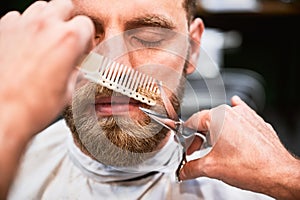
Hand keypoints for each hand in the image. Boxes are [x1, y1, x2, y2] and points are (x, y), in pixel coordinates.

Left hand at [0, 0, 93, 136]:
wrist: (2, 114)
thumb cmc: (33, 106)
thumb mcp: (68, 91)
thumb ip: (76, 72)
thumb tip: (77, 70)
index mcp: (68, 40)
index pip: (86, 24)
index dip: (87, 38)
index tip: (83, 50)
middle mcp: (45, 27)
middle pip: (64, 6)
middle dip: (69, 21)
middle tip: (68, 39)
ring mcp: (22, 26)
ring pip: (41, 8)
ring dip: (48, 20)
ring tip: (48, 39)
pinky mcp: (3, 30)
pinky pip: (18, 18)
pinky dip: (26, 26)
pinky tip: (27, 43)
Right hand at [179, 96, 299, 199]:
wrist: (278, 172)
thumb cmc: (251, 167)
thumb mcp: (212, 168)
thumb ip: (191, 168)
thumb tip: (183, 171)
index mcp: (217, 117)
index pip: (192, 122)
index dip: (184, 135)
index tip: (183, 142)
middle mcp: (231, 112)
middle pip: (206, 120)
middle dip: (198, 136)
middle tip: (194, 149)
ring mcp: (246, 115)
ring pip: (222, 119)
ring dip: (213, 131)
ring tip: (210, 145)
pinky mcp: (256, 121)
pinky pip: (240, 116)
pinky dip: (232, 120)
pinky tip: (230, 122)